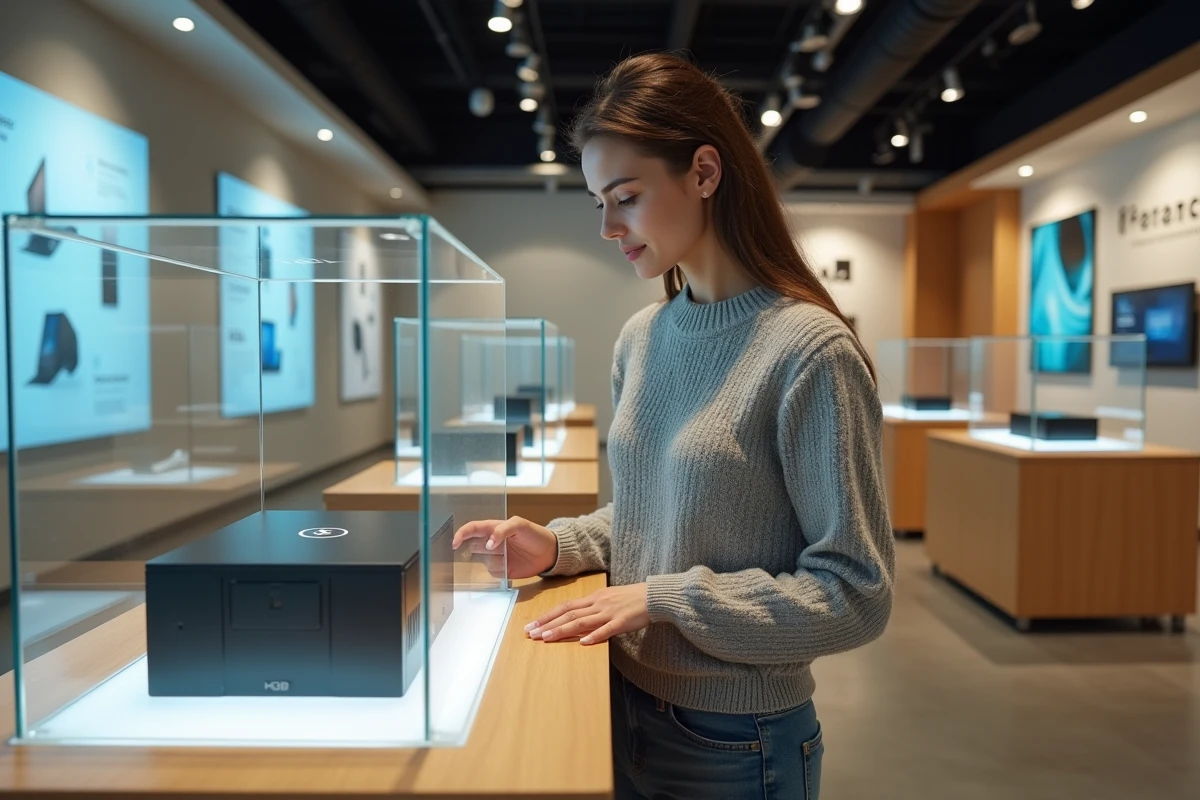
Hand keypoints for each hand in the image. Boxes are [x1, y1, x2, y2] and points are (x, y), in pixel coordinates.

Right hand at [452, 516, 557, 578]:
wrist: (550, 552)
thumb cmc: (535, 534)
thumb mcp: (520, 524)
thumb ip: (502, 530)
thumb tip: (489, 543)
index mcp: (493, 528)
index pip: (472, 529)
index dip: (461, 534)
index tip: (455, 543)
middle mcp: (491, 543)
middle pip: (473, 546)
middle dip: (472, 550)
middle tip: (486, 552)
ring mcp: (496, 557)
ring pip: (483, 561)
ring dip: (492, 561)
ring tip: (508, 557)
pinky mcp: (502, 571)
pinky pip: (493, 573)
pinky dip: (499, 571)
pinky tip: (511, 566)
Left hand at [525, 583, 649, 645]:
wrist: (654, 596)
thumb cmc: (631, 598)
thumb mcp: (608, 598)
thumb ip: (593, 607)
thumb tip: (576, 617)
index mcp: (594, 597)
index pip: (565, 606)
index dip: (548, 615)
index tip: (533, 624)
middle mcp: (598, 603)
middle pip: (568, 613)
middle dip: (548, 624)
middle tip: (531, 633)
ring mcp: (609, 612)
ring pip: (581, 621)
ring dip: (562, 630)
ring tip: (547, 639)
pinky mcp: (622, 622)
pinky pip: (606, 630)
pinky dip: (594, 636)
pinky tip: (582, 643)